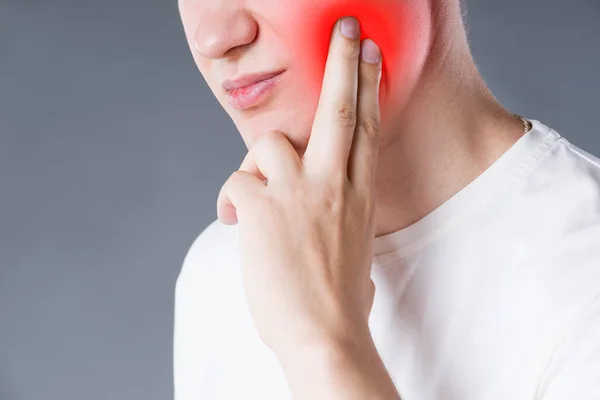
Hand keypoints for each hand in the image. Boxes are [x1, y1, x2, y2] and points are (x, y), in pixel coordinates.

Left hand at [217, 16, 381, 355]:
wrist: (325, 335)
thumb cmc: (340, 300)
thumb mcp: (355, 249)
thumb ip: (341, 219)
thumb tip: (328, 217)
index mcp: (360, 195)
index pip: (367, 129)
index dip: (369, 86)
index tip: (372, 55)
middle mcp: (334, 185)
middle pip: (338, 109)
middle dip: (342, 62)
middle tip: (347, 28)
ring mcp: (299, 193)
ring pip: (268, 143)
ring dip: (258, 166)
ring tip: (259, 199)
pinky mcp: (263, 206)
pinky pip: (238, 182)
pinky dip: (233, 199)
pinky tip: (240, 224)